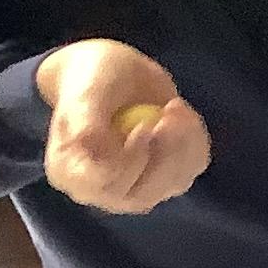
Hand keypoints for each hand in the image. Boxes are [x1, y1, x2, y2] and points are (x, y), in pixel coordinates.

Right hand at [33, 41, 208, 215]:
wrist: (116, 73)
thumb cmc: (93, 81)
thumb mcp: (85, 95)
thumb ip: (85, 124)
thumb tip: (90, 149)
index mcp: (71, 173)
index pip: (106, 187)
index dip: (131, 162)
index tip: (145, 126)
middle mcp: (103, 189)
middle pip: (143, 194)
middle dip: (166, 154)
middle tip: (170, 114)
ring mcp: (137, 185)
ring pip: (174, 182)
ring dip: (185, 142)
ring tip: (172, 107)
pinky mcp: (166, 174)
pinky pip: (193, 166)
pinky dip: (195, 139)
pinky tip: (179, 115)